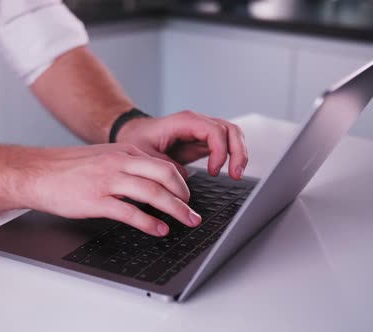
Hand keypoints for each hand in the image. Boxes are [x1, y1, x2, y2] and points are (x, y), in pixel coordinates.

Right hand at [21, 144, 201, 235]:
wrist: (36, 173)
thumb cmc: (67, 168)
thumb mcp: (102, 157)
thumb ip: (126, 165)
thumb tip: (151, 180)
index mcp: (123, 152)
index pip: (163, 164)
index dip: (181, 182)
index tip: (188, 196)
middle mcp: (119, 162)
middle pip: (164, 175)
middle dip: (184, 195)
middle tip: (193, 211)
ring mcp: (108, 180)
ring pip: (152, 193)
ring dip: (175, 209)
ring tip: (187, 221)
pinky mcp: (96, 200)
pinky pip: (130, 212)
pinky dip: (150, 222)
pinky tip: (159, 229)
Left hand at [116, 110, 247, 179]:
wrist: (133, 135)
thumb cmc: (137, 140)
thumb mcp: (143, 153)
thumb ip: (163, 165)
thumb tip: (183, 179)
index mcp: (184, 121)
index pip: (214, 130)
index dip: (219, 151)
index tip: (213, 171)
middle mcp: (197, 123)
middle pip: (230, 130)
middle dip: (237, 152)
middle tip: (235, 174)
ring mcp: (203, 131)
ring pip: (233, 135)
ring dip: (239, 154)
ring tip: (236, 174)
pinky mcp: (204, 141)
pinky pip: (227, 144)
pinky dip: (233, 156)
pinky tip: (230, 171)